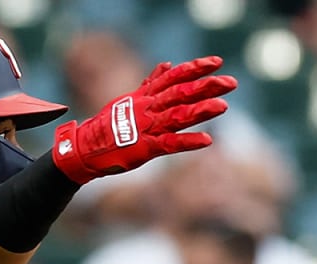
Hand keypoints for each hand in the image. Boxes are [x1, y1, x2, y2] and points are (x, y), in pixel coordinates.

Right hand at [51, 56, 236, 183]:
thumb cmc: (107, 125)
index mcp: (145, 96)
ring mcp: (147, 127)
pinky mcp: (145, 148)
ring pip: (178, 115)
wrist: (85, 147)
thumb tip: (166, 65)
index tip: (217, 62)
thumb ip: (150, 83)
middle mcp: (148, 107)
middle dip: (207, 86)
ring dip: (201, 110)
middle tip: (231, 82)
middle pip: (181, 92)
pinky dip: (188, 141)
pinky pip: (170, 143)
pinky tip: (206, 139)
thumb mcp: (128, 98)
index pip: (174, 76)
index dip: (195, 68)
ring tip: (223, 106)